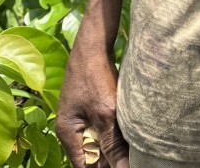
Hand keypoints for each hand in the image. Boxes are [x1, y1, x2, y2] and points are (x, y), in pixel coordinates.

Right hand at [55, 26, 128, 167]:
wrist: (94, 44)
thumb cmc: (95, 76)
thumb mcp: (105, 113)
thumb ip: (112, 144)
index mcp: (68, 134)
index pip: (85, 167)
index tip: (123, 165)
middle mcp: (71, 129)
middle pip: (92, 156)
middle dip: (111, 158)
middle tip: (131, 156)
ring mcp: (81, 117)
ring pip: (99, 142)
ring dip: (114, 145)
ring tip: (132, 147)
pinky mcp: (91, 107)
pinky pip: (102, 128)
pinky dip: (114, 132)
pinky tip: (129, 132)